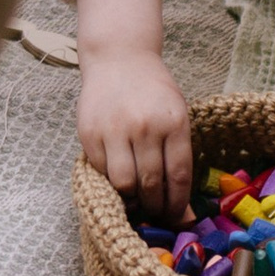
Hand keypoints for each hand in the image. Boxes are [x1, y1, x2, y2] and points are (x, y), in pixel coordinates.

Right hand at [77, 46, 193, 221]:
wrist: (119, 58)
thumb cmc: (153, 90)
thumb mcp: (177, 114)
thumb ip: (180, 155)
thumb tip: (184, 209)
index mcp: (173, 122)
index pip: (178, 176)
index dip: (178, 204)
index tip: (178, 217)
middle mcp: (144, 126)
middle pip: (151, 184)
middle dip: (155, 207)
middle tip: (157, 214)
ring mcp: (114, 129)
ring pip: (124, 184)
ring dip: (132, 199)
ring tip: (137, 201)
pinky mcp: (90, 133)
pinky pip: (102, 171)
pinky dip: (111, 181)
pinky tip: (119, 178)